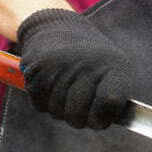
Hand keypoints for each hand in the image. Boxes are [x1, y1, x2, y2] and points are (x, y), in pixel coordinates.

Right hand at [16, 8, 131, 128]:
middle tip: (79, 105)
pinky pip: (40, 105)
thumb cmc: (90, 59)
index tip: (99, 116)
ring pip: (58, 113)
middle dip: (78, 118)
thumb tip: (101, 124)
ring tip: (65, 88)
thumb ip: (112, 100)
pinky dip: (44, 101)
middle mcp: (88, 64)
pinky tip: (51, 83)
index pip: (110, 103)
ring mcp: (62, 66)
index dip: (103, 118)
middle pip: (79, 116)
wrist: (57, 27)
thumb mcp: (112, 71)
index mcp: (113, 66)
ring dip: (60, 109)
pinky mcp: (37, 70)